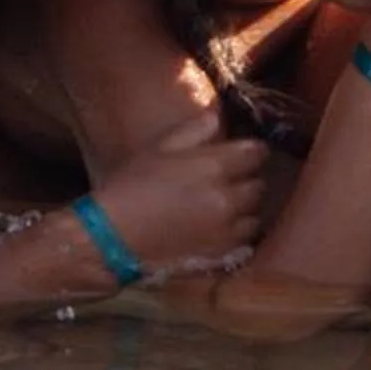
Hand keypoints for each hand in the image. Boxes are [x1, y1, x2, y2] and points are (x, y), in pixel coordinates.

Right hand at [90, 110, 266, 275]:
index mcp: (213, 166)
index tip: (241, 154)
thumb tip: (218, 117)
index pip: (256, 152)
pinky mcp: (223, 252)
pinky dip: (236, 231)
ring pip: (255, 212)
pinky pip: (245, 237)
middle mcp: (228, 197)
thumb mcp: (158, 150)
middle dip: (246, 180)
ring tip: (220, 207)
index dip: (250, 151)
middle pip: (259, 183)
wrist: (111, 237)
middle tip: (226, 181)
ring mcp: (228, 228)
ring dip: (243, 208)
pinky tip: (217, 228)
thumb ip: (194, 131)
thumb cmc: (131, 187)